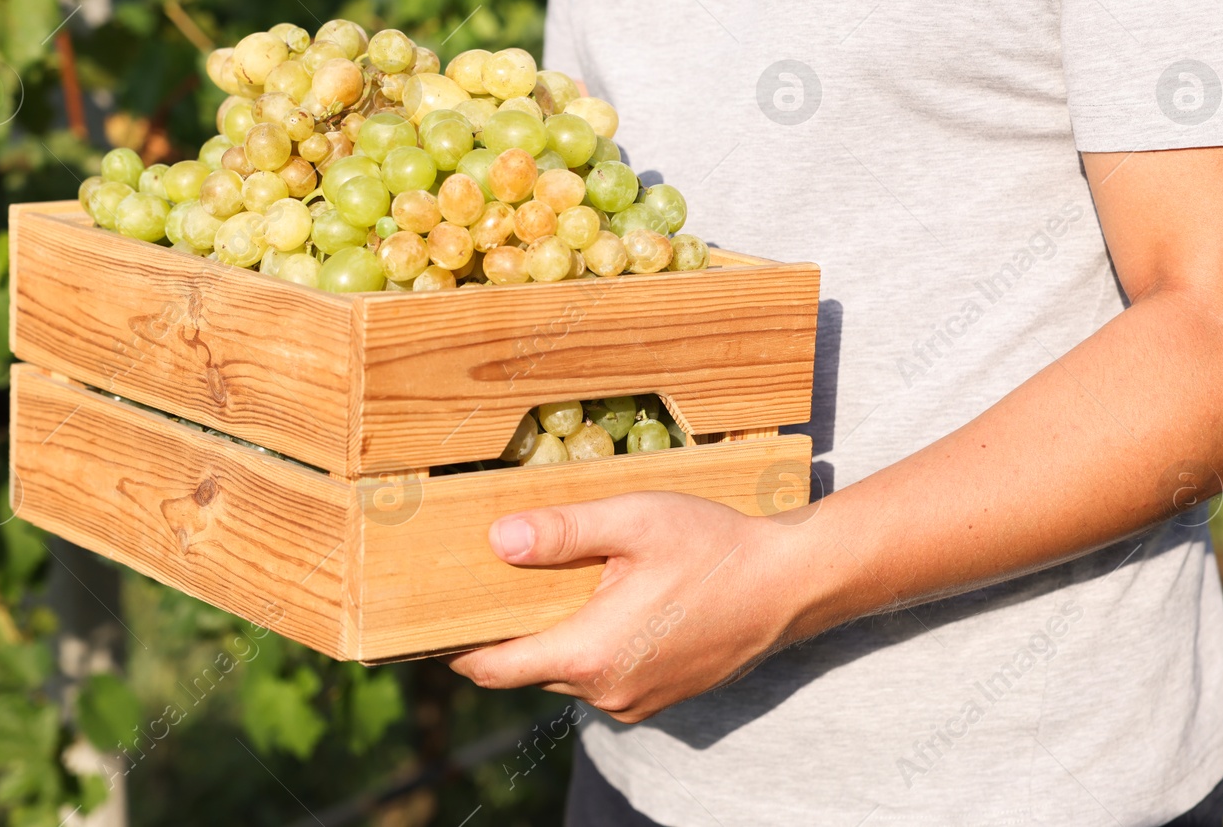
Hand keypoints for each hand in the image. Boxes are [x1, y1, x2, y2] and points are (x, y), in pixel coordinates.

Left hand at [447, 491, 808, 721]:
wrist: (791, 584)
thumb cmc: (713, 547)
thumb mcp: (633, 522)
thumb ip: (562, 532)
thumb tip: (496, 541)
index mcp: (592, 653)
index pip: (496, 668)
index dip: (459, 648)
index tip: (431, 625)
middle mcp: (609, 691)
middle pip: (532, 667)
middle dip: (513, 630)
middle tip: (500, 581)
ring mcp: (638, 701)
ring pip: (571, 671)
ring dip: (559, 636)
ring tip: (562, 584)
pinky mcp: (662, 697)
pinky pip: (607, 676)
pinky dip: (596, 646)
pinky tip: (611, 602)